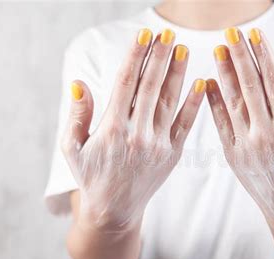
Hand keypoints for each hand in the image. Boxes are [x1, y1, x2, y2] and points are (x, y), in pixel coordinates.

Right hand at [62, 29, 204, 232]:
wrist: (114, 210)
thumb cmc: (90, 175)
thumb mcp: (72, 147)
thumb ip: (77, 115)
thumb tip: (80, 82)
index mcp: (111, 129)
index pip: (126, 84)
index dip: (135, 57)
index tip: (143, 36)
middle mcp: (137, 134)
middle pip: (150, 86)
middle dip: (159, 57)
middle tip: (166, 33)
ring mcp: (158, 144)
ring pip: (169, 101)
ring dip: (177, 72)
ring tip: (182, 48)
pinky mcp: (172, 154)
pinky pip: (185, 124)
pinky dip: (194, 102)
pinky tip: (202, 82)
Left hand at [206, 28, 273, 230]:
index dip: (264, 56)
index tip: (256, 34)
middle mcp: (265, 134)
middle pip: (250, 86)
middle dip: (240, 57)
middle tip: (231, 32)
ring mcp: (246, 145)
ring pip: (233, 102)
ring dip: (225, 74)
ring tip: (218, 49)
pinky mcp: (233, 156)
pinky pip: (221, 125)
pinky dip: (214, 103)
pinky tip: (207, 83)